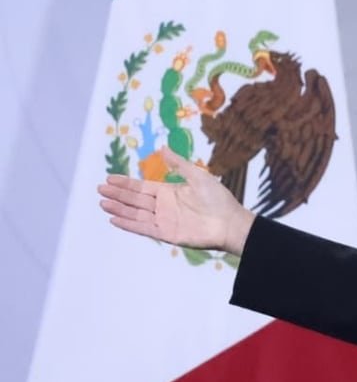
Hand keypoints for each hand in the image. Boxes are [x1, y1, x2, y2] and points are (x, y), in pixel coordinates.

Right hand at [97, 147, 254, 254]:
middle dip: (118, 195)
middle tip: (99, 189)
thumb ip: (178, 164)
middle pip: (135, 200)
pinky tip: (115, 219)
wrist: (231, 223)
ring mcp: (164, 221)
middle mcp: (164, 207)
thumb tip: (162, 147)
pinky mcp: (167, 234)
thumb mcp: (197, 176)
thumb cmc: (218, 199)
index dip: (125, 184)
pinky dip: (129, 224)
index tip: (108, 179)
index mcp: (169, 192)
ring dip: (119, 209)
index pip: (141, 187)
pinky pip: (144, 229)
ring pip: (136, 214)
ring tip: (103, 203)